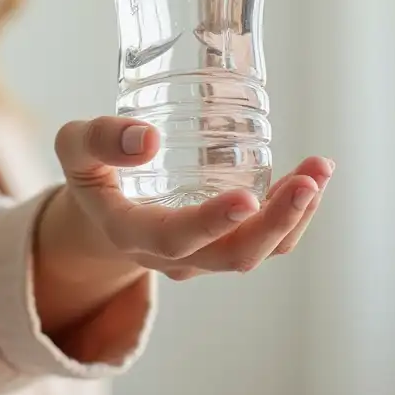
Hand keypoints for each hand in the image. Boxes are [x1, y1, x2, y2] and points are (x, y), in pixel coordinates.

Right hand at [54, 116, 330, 278]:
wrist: (101, 209)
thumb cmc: (90, 170)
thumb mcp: (74, 146)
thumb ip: (100, 138)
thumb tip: (149, 138)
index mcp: (129, 232)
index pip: (173, 238)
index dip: (211, 223)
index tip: (246, 198)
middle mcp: (170, 255)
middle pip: (231, 255)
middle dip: (275, 223)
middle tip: (307, 182)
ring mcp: (202, 256)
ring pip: (257, 251)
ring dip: (295, 216)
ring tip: (319, 170)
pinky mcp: (224, 243)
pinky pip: (267, 242)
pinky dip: (295, 214)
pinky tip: (313, 176)